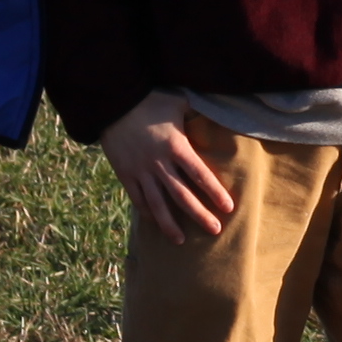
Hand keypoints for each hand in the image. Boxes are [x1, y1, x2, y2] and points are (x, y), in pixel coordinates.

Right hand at [103, 95, 238, 246]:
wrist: (113, 103)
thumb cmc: (150, 100)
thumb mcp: (178, 101)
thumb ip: (198, 112)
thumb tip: (219, 110)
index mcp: (176, 146)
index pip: (200, 174)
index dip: (215, 192)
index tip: (228, 208)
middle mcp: (159, 163)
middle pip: (182, 195)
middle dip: (199, 215)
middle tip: (215, 230)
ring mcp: (140, 171)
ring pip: (157, 203)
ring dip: (170, 224)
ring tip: (181, 241)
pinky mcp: (125, 173)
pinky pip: (137, 198)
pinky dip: (147, 211)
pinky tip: (155, 222)